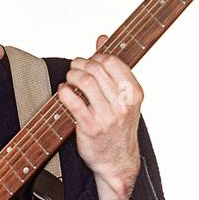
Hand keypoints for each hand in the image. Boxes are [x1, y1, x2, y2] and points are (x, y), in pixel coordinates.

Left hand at [56, 36, 142, 196]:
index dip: (96, 57)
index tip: (90, 61)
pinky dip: (64, 91)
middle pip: (95, 69)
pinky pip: (73, 101)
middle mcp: (123, 104)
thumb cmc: (119, 127)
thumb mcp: (124, 97)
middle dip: (80, 64)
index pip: (112, 62)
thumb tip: (102, 38)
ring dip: (71, 75)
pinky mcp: (90, 127)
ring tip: (70, 78)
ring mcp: (107, 116)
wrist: (117, 162)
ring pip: (84, 82)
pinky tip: (64, 91)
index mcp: (134, 93)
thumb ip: (114, 67)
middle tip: (74, 68)